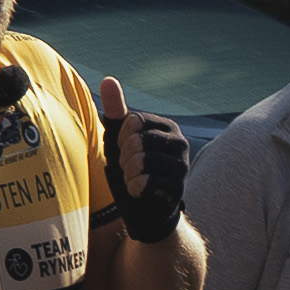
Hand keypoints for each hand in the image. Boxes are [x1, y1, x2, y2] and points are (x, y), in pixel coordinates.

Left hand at [119, 97, 193, 237]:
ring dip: (128, 175)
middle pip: (135, 141)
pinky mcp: (178, 188)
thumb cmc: (131, 170)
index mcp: (167, 127)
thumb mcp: (119, 140)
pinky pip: (145, 182)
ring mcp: (181, 166)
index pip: (132, 121)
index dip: (120, 138)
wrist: (144, 210)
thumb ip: (116, 111)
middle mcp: (180, 143)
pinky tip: (140, 192)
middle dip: (124, 158)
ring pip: (140, 162)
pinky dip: (134, 189)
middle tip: (130, 169)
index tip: (125, 150)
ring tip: (135, 180)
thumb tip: (108, 79)